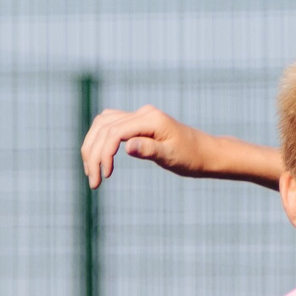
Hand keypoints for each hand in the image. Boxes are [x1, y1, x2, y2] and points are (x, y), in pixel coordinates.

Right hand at [81, 105, 209, 188]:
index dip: (104, 153)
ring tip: (91, 173)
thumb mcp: (171, 157)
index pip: (115, 131)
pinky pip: (110, 126)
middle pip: (104, 127)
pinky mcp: (137, 123)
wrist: (205, 152)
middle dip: (93, 154)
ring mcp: (139, 116)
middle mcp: (142, 113)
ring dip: (92, 147)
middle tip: (93, 182)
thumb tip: (127, 146)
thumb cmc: (191, 157)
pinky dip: (99, 140)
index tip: (104, 176)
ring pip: (102, 124)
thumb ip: (149, 150)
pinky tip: (98, 158)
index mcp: (151, 119)